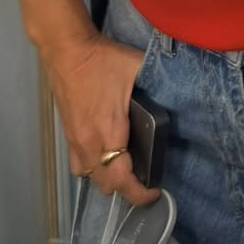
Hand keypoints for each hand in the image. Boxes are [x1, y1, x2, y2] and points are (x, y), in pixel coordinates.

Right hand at [41, 31, 159, 206]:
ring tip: (125, 168)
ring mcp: (75, 141)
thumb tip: (178, 89)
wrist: (66, 50)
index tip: (156, 190)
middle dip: (127, 189)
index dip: (140, 193)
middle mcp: (89, 144)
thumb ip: (158, 82)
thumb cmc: (103, 60)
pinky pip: (78, 165)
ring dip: (107, 179)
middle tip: (145, 178)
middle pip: (106, 185)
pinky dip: (92, 168)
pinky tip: (104, 154)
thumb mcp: (137, 67)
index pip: (122, 178)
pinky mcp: (67, 134)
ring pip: (89, 177)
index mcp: (109, 132)